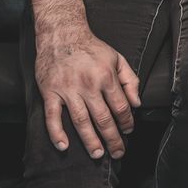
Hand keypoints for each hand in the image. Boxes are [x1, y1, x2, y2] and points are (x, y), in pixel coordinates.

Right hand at [33, 22, 141, 158]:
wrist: (62, 34)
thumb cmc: (91, 48)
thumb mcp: (117, 58)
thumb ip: (130, 80)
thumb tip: (137, 104)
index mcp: (106, 76)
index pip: (121, 107)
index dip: (127, 122)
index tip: (128, 131)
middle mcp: (88, 85)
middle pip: (103, 119)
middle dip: (113, 139)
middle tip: (118, 153)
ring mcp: (68, 89)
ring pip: (81, 121)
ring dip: (90, 141)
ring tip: (98, 154)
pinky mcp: (50, 92)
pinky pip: (53, 116)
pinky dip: (57, 133)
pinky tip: (64, 146)